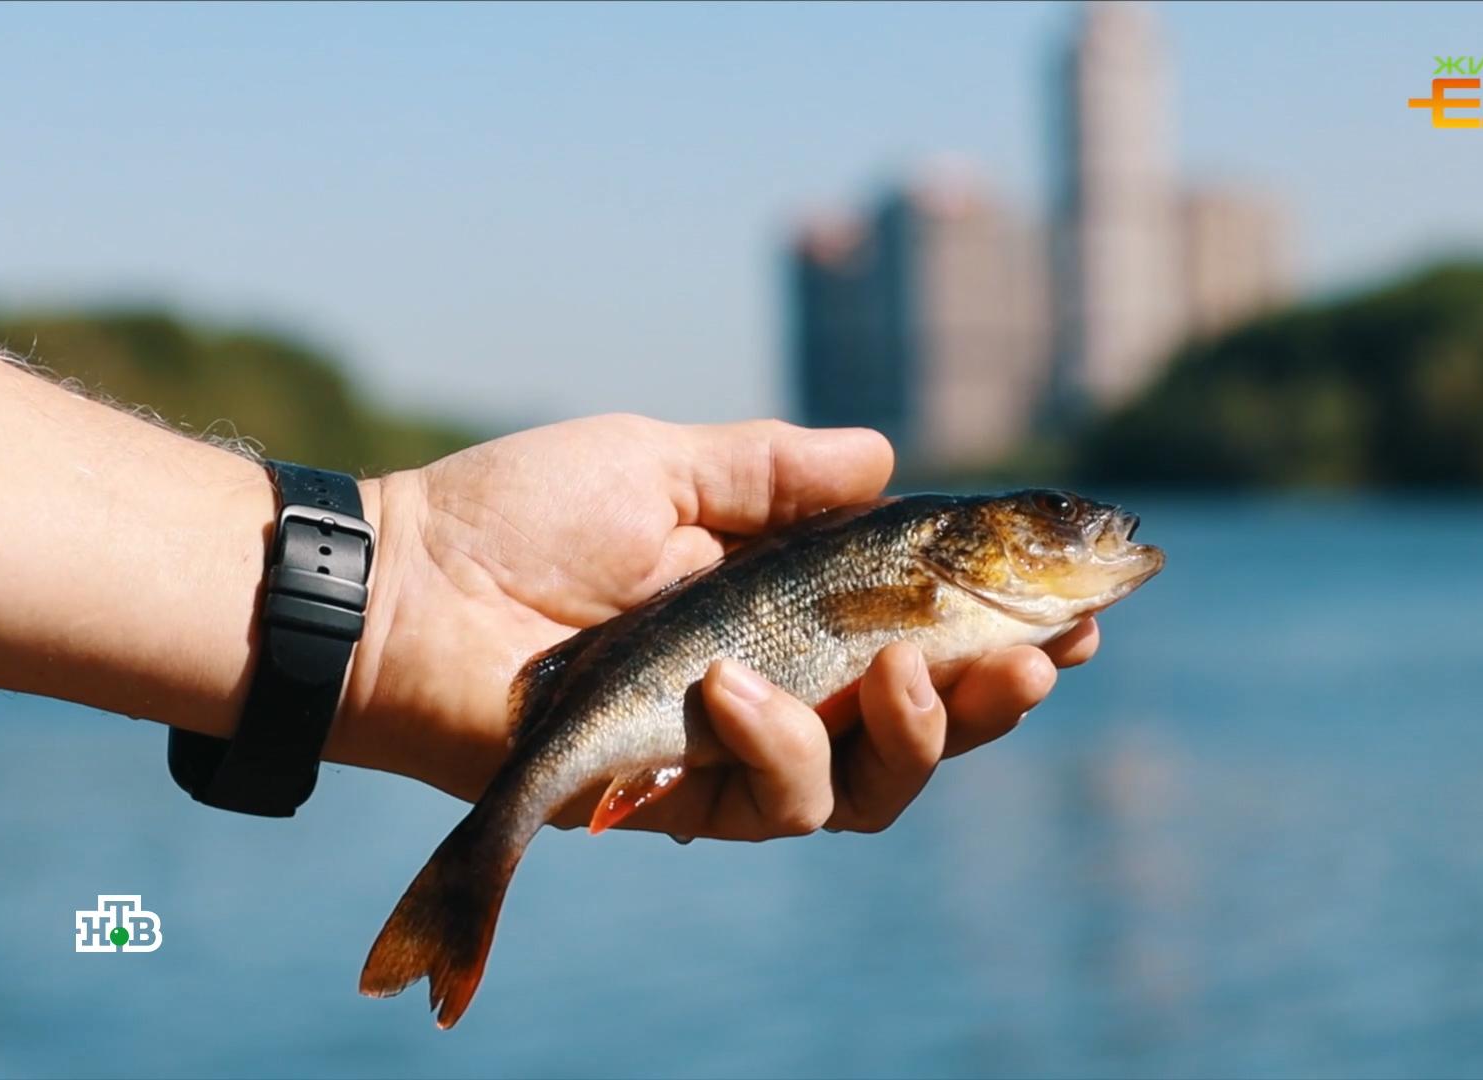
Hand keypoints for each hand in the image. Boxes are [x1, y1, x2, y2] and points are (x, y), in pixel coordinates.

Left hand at [330, 414, 1098, 838]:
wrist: (402, 591)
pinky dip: (775, 748)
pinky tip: (736, 691)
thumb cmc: (520, 516)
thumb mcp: (665, 463)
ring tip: (901, 669)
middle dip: (998, 701)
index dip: (1008, 629)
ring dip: (913, 734)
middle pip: (929, 726)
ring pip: (875, 787)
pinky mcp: (684, 801)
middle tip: (1039, 663)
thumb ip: (779, 470)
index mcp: (786, 607)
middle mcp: (780, 688)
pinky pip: (776, 804)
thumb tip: (887, 455)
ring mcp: (736, 752)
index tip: (1080, 609)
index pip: (927, 628)